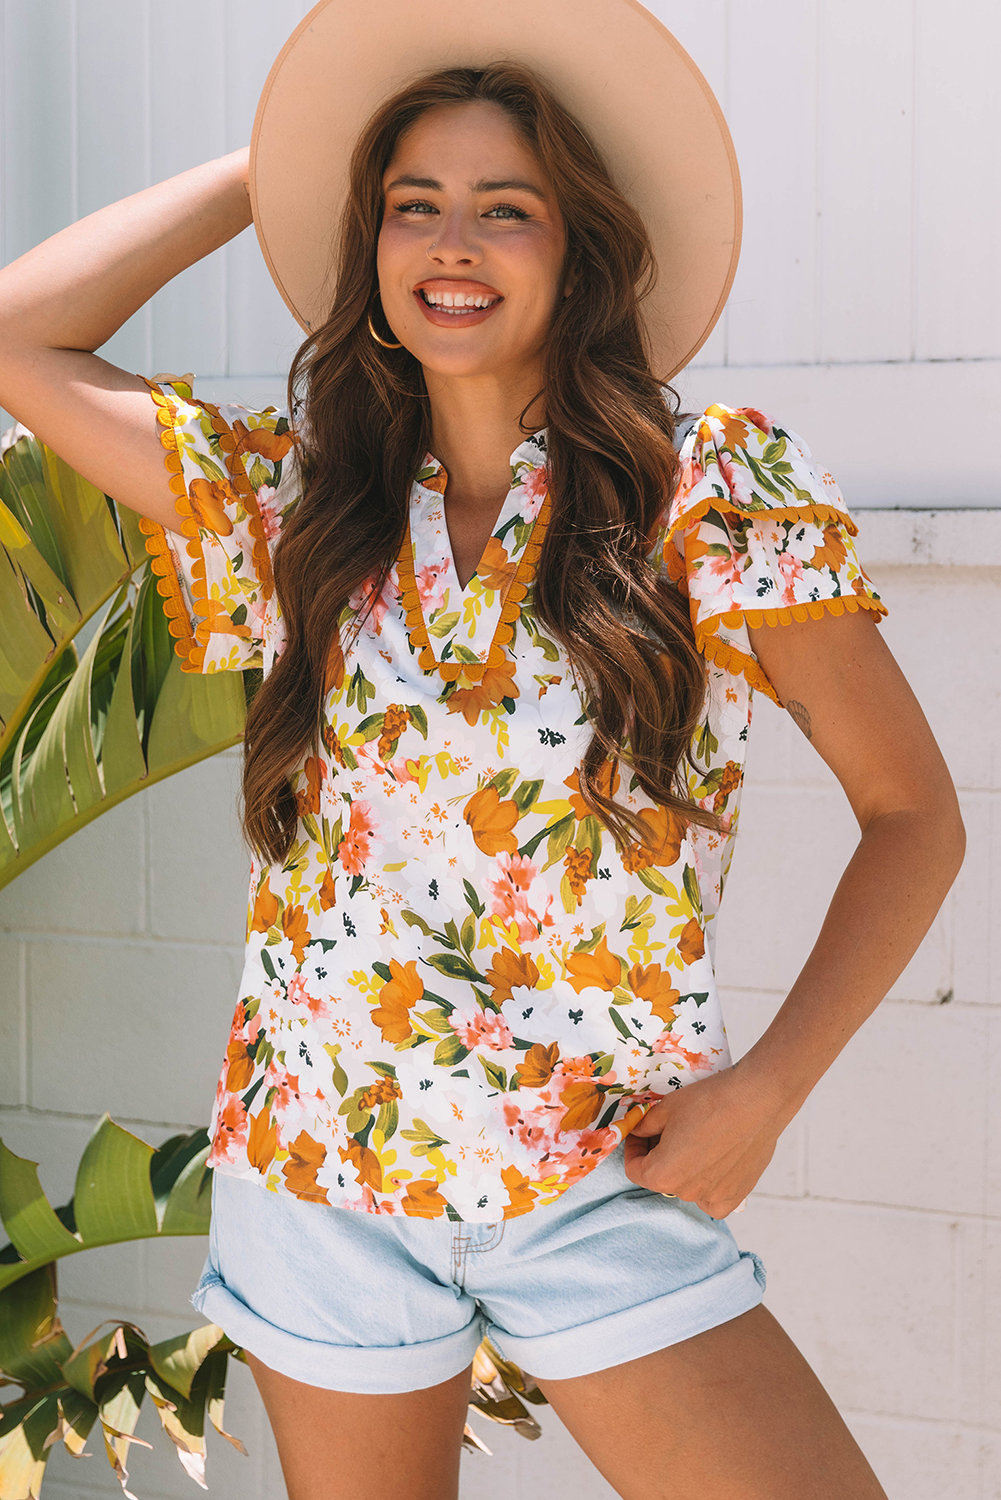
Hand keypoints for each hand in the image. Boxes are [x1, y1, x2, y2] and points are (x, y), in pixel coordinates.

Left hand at [622, 1060, 787, 1218]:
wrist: (755, 1101)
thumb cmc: (709, 1101)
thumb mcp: (665, 1108)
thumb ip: (644, 1126)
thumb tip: (637, 1132)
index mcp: (663, 1174)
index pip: (635, 1170)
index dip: (634, 1149)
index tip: (642, 1133)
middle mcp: (686, 1192)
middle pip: (662, 1178)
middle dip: (659, 1156)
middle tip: (668, 1131)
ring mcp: (713, 1197)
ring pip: (687, 1188)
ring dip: (684, 1169)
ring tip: (695, 1141)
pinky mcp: (737, 1195)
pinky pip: (713, 1201)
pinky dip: (709, 1188)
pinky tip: (713, 1165)